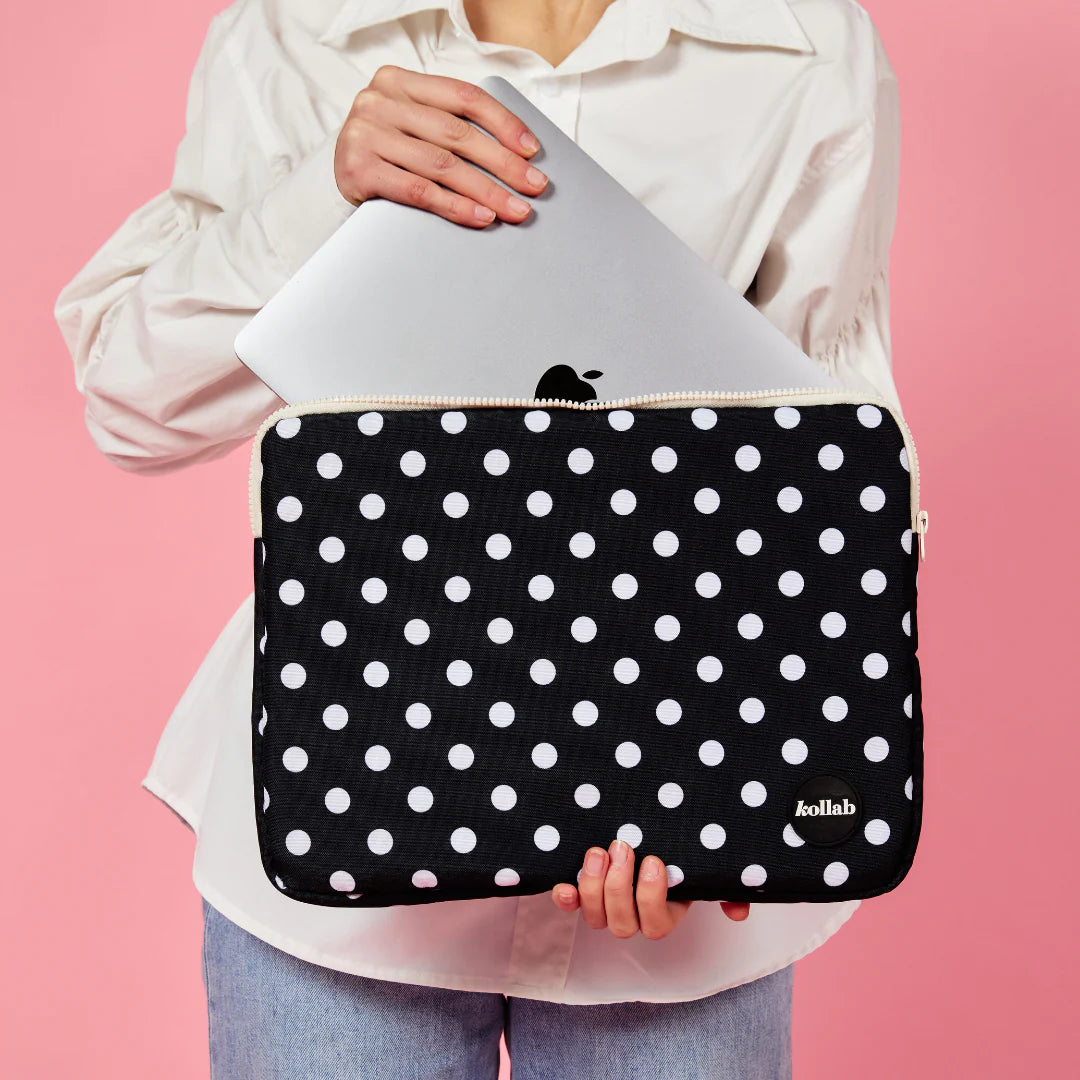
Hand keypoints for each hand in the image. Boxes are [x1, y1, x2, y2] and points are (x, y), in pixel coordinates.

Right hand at [334, 65, 547, 226]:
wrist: (338, 179)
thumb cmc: (387, 154)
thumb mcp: (413, 127)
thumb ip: (449, 128)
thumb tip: (516, 156)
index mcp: (398, 82)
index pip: (464, 97)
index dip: (503, 123)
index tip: (532, 151)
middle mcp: (379, 101)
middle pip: (457, 134)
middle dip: (503, 164)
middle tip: (534, 187)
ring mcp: (365, 134)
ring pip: (442, 165)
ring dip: (486, 191)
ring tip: (514, 209)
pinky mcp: (357, 170)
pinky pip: (419, 191)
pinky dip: (455, 207)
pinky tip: (481, 217)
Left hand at [551, 839, 750, 939]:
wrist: (645, 832)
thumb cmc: (677, 852)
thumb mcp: (702, 867)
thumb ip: (724, 888)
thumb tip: (739, 911)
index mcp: (664, 913)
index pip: (656, 923)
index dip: (651, 896)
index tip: (654, 860)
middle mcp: (633, 917)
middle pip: (622, 923)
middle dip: (619, 886)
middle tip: (622, 847)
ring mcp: (606, 908)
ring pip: (595, 918)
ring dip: (593, 886)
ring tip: (598, 852)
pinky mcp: (582, 894)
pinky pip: (570, 906)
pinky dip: (565, 898)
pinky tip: (564, 885)